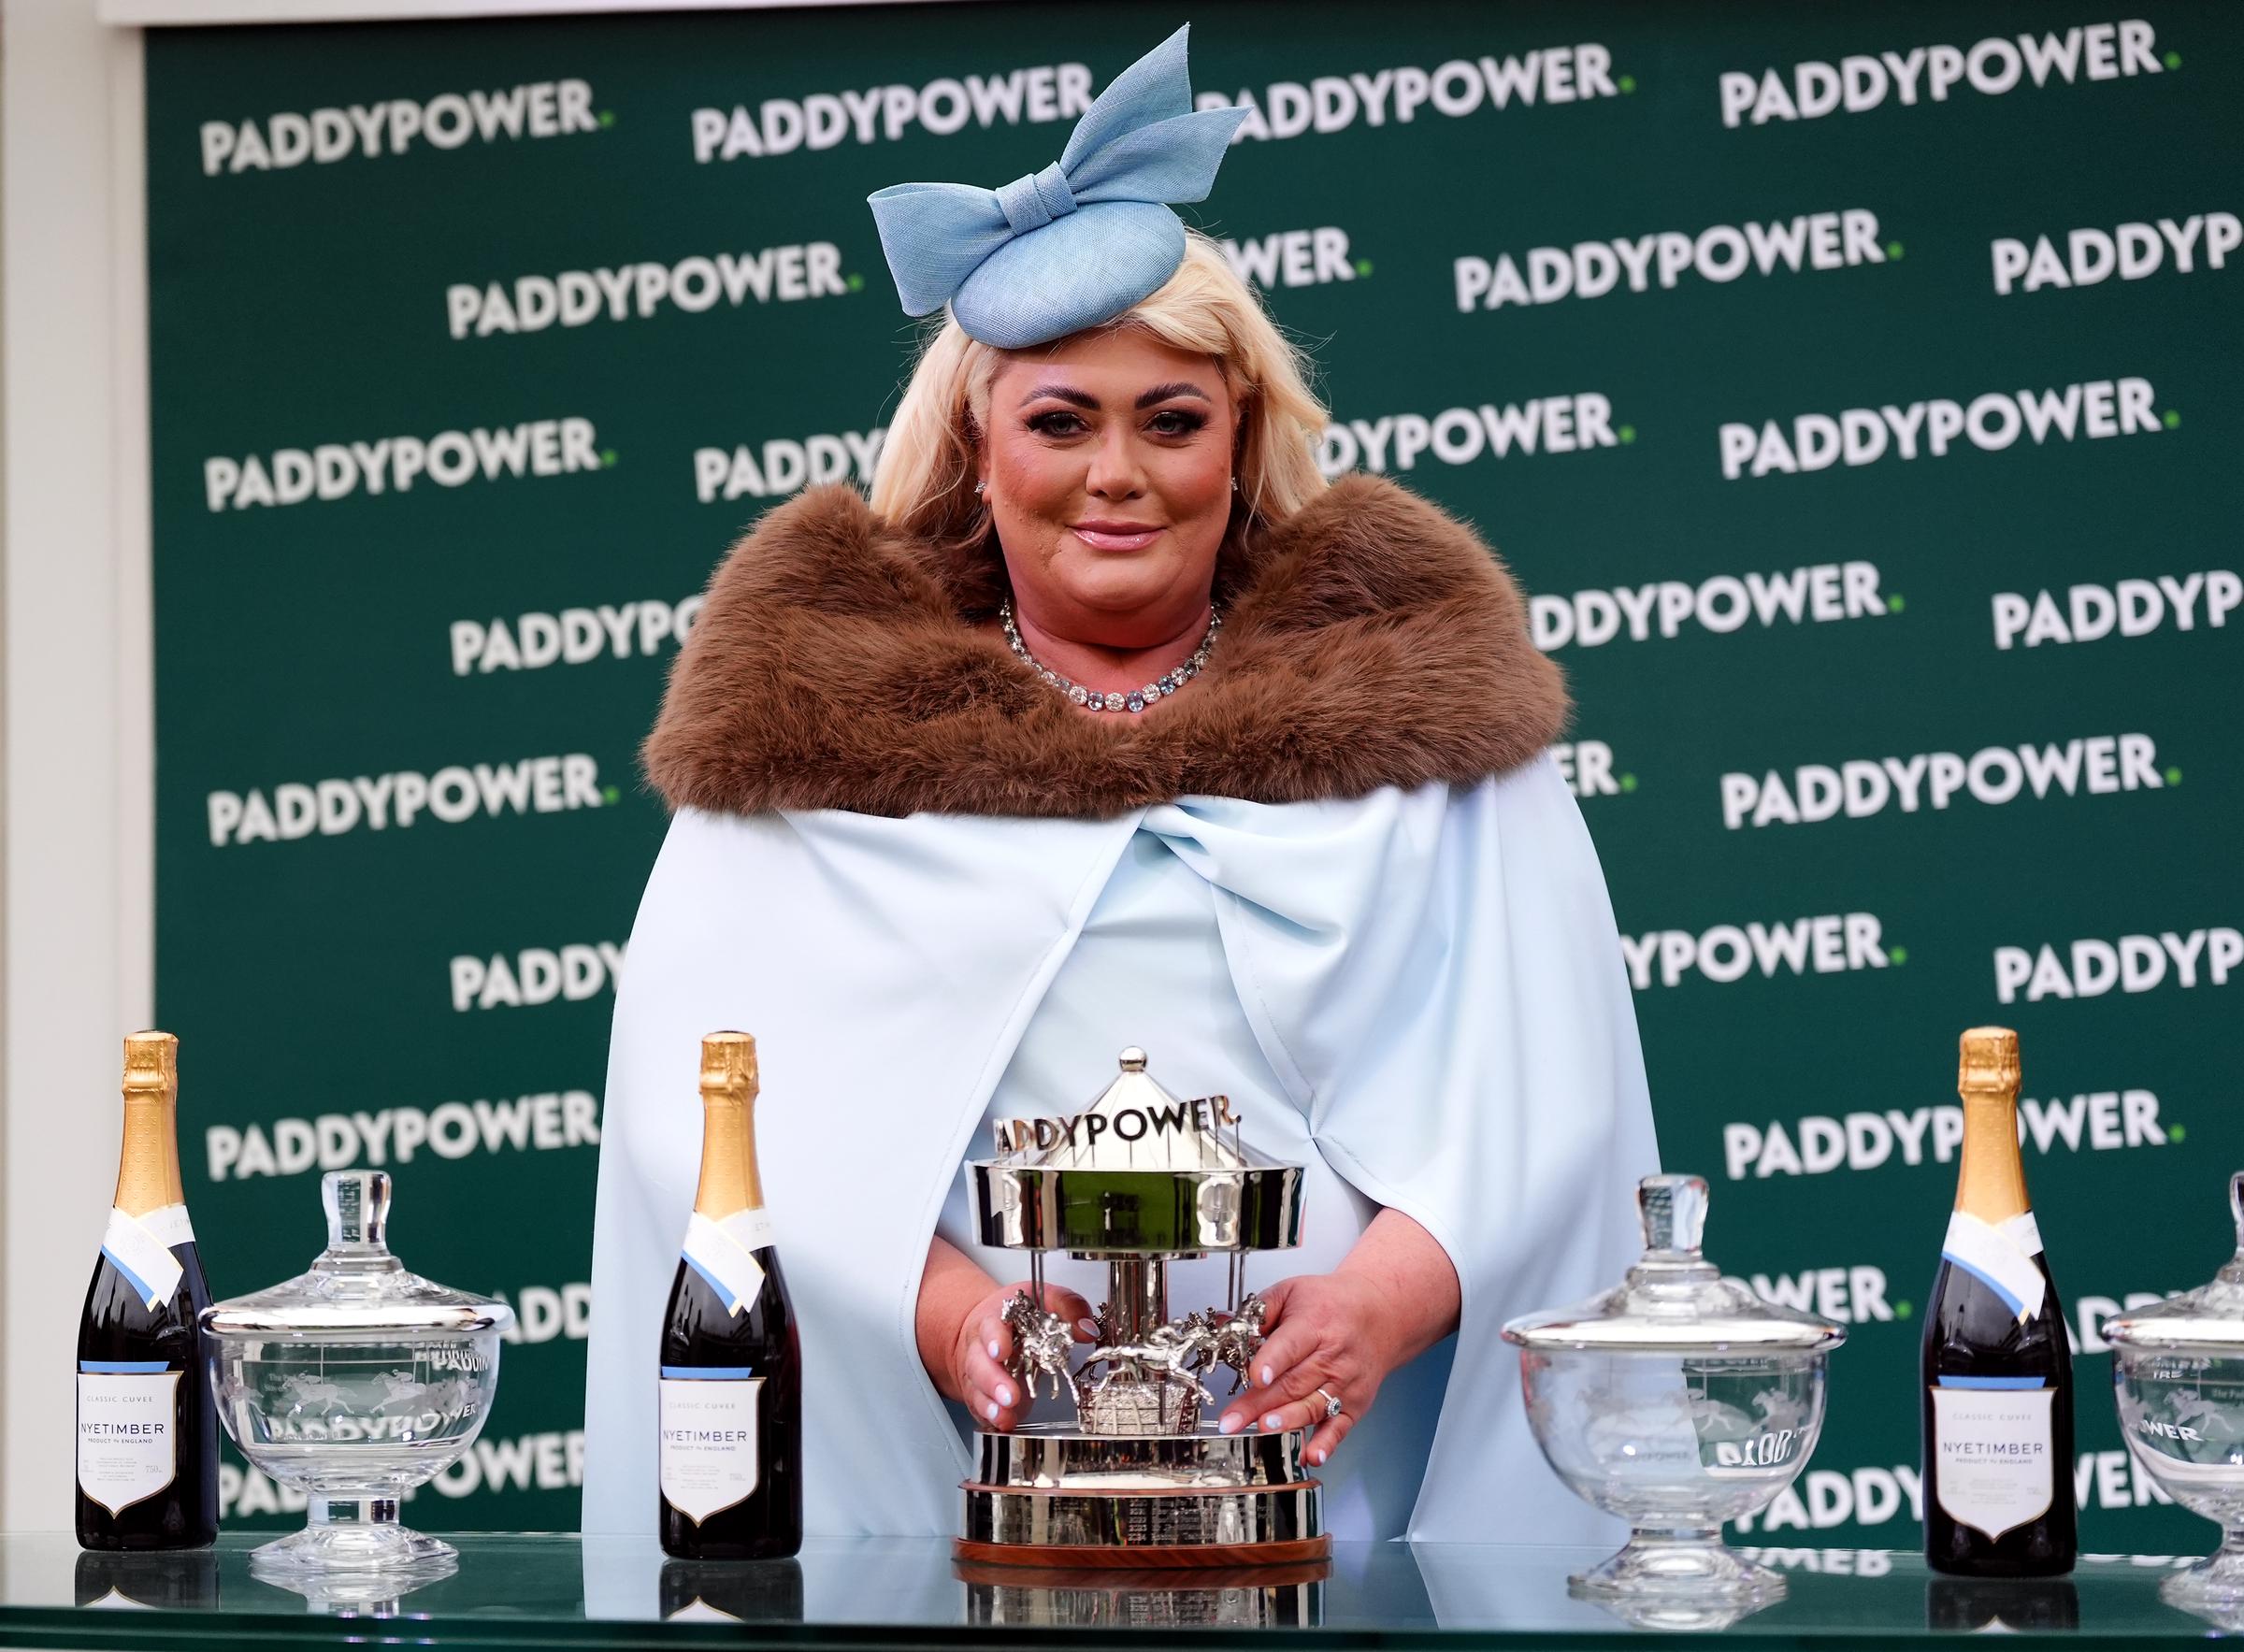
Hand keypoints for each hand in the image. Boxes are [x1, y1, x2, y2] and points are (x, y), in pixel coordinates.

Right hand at [950, 1280, 1095, 1431]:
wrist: (987, 1328)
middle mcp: (981, 1347)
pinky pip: (979, 1407)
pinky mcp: (981, 1394)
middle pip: (979, 1363)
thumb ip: (1066, 1306)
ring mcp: (978, 1373)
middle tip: (1010, 1395)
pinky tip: (1004, 1422)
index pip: (991, 1327)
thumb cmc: (1017, 1315)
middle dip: (993, 1381)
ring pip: (976, 1388)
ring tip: (1005, 1414)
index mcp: (995, 1319)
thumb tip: (1087, 1328)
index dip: (995, 1339)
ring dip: (990, 1403)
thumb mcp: (1043, 1298)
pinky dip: (991, 1417)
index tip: (1001, 1350)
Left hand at [1215, 1272, 1402, 1466]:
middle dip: (1260, 1404)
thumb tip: (1227, 1326)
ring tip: (1265, 1429)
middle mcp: (1332, 1356)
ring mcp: (1344, 1383)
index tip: (1256, 1377)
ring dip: (1288, 1421)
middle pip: (1293, 1383)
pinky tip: (1311, 1455)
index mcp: (1314, 1324)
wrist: (1379, 1313)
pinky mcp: (1354, 1403)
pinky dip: (1326, 1444)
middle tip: (1233, 1420)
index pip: (1290, 1346)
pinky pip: (1339, 1427)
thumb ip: (1260, 1310)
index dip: (1272, 1362)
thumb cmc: (1331, 1303)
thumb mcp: (1293, 1291)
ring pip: (1312, 1406)